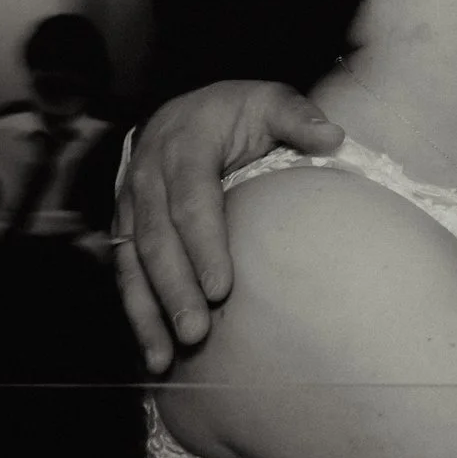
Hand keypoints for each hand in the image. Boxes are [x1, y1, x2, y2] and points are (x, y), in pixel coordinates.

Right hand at [114, 80, 340, 371]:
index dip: (204, 246)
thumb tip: (332, 137)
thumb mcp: (269, 100)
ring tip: (164, 357)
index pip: (193, 201)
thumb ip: (298, 117)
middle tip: (198, 333)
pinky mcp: (124, 227)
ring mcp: (130, 204)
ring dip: (147, 312)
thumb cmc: (236, 111)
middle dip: (175, 290)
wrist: (184, 109)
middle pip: (158, 240)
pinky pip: (124, 272)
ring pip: (132, 263)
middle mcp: (148, 176)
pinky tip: (149, 350)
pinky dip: (135, 312)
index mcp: (185, 146)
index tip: (223, 288)